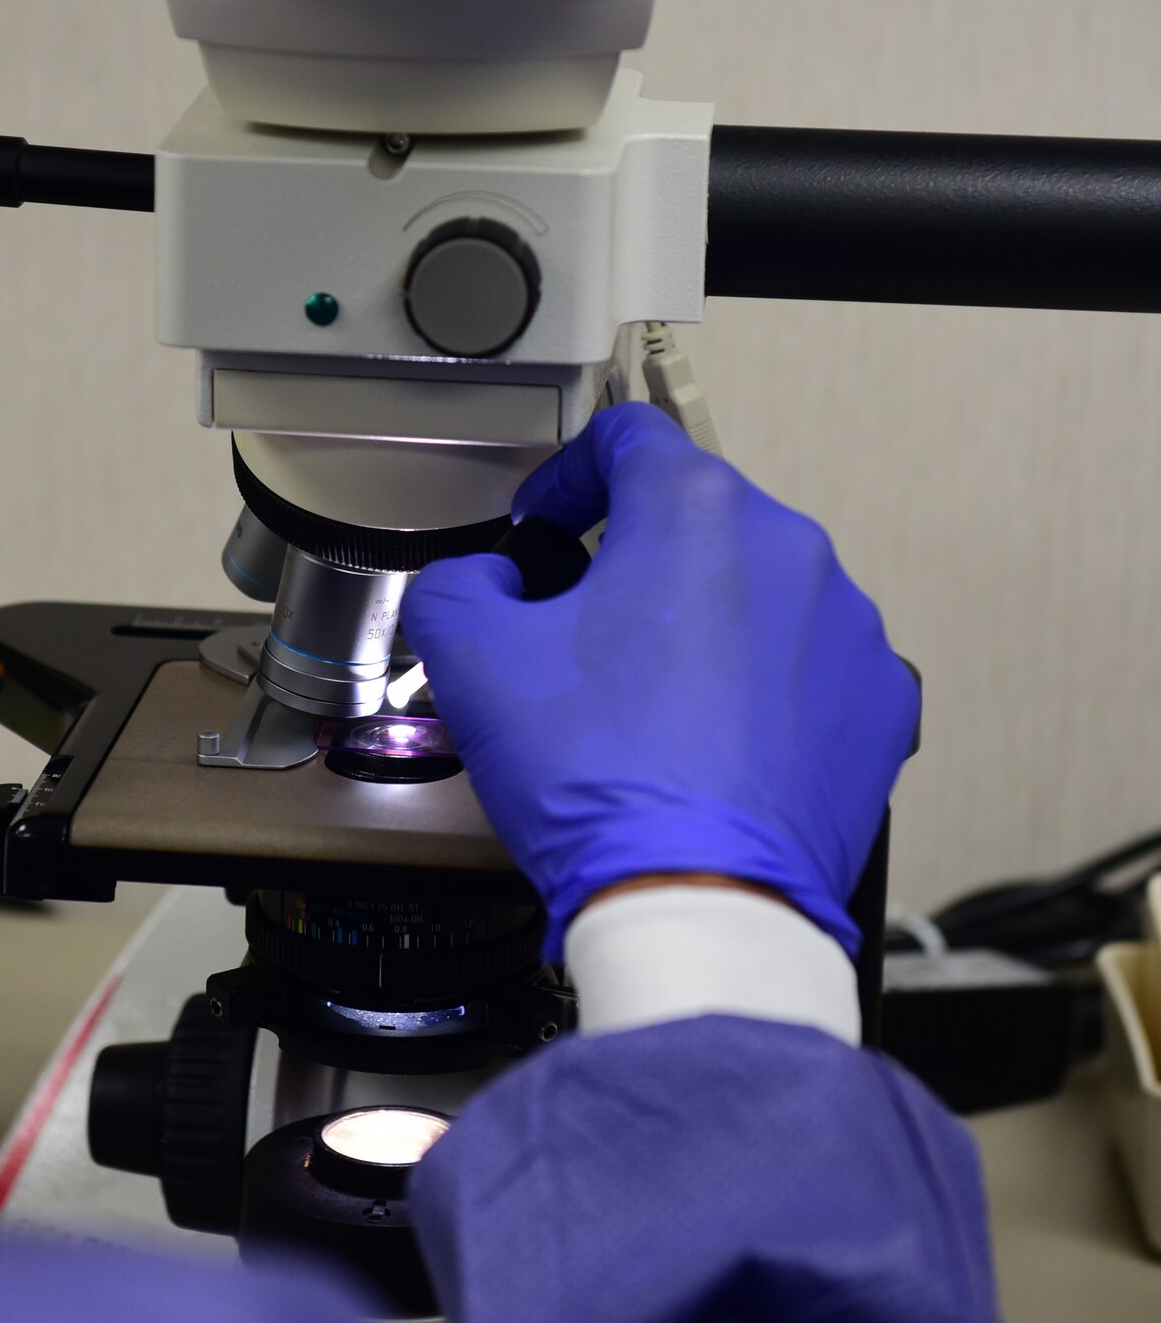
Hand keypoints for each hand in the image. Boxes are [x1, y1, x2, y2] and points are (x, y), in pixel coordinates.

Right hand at [402, 403, 917, 959]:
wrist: (699, 901)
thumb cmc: (595, 772)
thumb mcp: (469, 658)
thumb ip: (458, 585)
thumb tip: (488, 584)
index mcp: (694, 510)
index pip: (628, 439)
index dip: (567, 474)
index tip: (542, 525)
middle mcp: (790, 549)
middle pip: (695, 519)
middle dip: (631, 558)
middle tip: (578, 628)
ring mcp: (850, 629)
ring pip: (755, 592)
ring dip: (700, 622)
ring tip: (647, 699)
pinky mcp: (881, 704)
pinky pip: (807, 666)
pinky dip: (759, 685)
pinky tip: (710, 743)